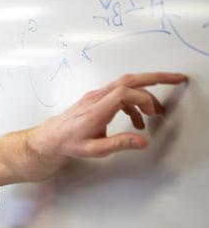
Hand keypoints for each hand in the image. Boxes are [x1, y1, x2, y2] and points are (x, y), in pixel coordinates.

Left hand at [29, 72, 186, 158]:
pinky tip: (137, 120)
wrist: (50, 138)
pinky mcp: (96, 98)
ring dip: (145, 92)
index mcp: (95, 110)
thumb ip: (119, 144)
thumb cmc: (69, 143)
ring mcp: (96, 95)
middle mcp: (96, 98)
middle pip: (129, 79)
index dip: (142, 98)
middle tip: (176, 79)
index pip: (123, 93)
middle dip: (155, 77)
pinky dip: (133, 102)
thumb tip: (142, 141)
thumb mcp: (94, 150)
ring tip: (156, 112)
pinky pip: (120, 93)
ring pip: (126, 84)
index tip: (152, 112)